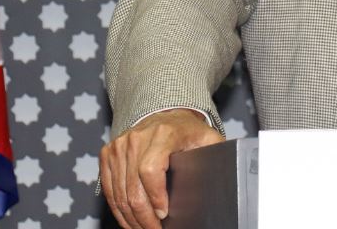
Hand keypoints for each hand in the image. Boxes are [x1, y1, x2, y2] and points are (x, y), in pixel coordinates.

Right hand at [100, 108, 224, 228]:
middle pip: (133, 188)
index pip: (150, 170)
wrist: (165, 117)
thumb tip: (227, 173)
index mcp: (163, 134)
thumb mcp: (207, 138)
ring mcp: (119, 145)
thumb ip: (217, 153)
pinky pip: (109, 188)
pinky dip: (118, 209)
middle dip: (144, 217)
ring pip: (119, 193)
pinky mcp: (108, 153)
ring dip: (131, 218)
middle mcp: (136, 138)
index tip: (164, 215)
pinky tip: (130, 220)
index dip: (155, 198)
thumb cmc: (188, 132)